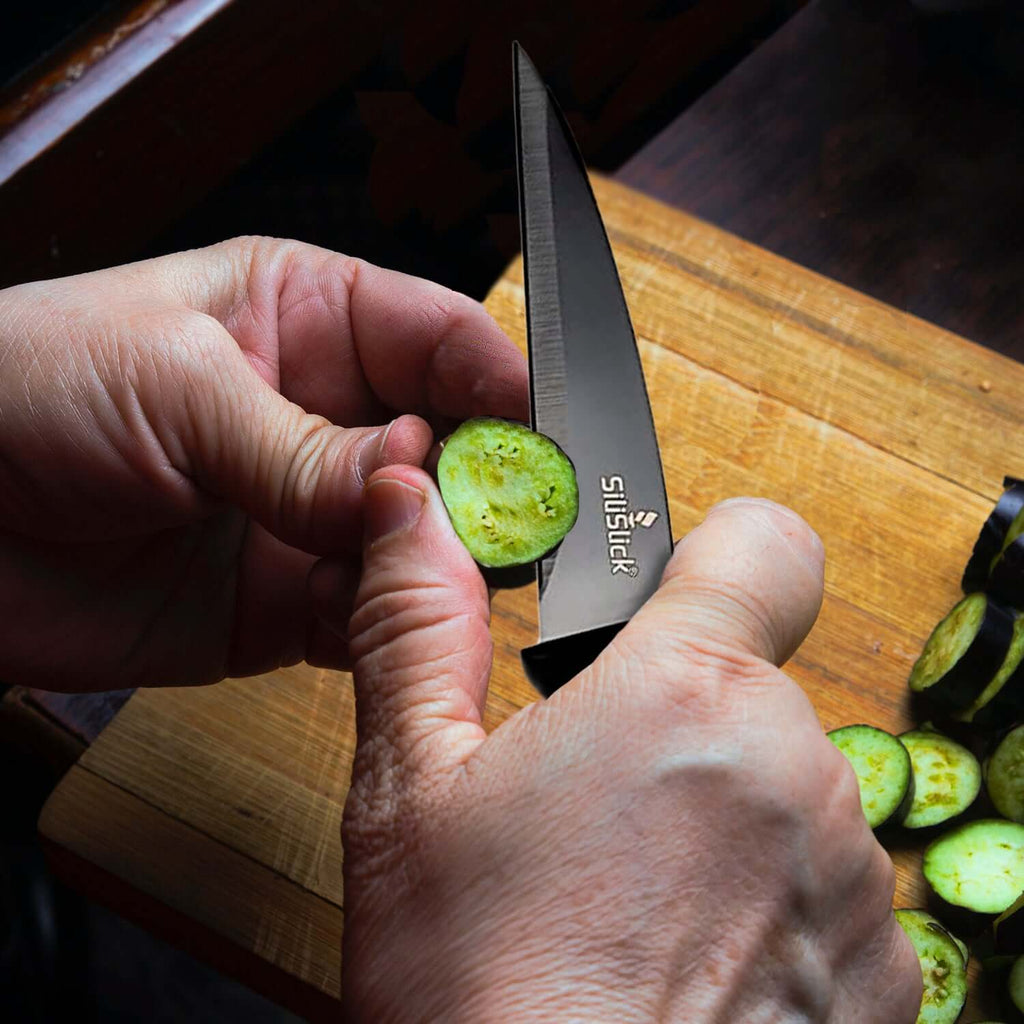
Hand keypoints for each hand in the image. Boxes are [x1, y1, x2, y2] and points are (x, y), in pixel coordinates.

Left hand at [0, 240, 526, 690]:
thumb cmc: (23, 390)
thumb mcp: (177, 384)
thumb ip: (303, 446)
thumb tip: (413, 483)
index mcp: (308, 318)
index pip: (443, 340)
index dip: (502, 385)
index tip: (542, 436)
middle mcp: (326, 417)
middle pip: (452, 447)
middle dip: (488, 482)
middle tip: (514, 521)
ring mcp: (309, 514)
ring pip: (422, 540)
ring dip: (442, 560)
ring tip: (446, 572)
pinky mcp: (285, 602)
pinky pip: (370, 615)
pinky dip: (392, 625)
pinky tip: (391, 621)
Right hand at [327, 476, 921, 1021]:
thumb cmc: (475, 989)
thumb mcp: (411, 788)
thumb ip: (419, 624)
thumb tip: (406, 505)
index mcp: (686, 693)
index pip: (764, 543)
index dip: (716, 558)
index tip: (665, 606)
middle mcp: (796, 768)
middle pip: (754, 684)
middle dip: (683, 720)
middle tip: (594, 803)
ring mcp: (852, 877)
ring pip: (785, 789)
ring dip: (723, 817)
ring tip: (632, 898)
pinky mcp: (884, 972)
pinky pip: (823, 888)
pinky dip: (766, 905)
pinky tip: (685, 962)